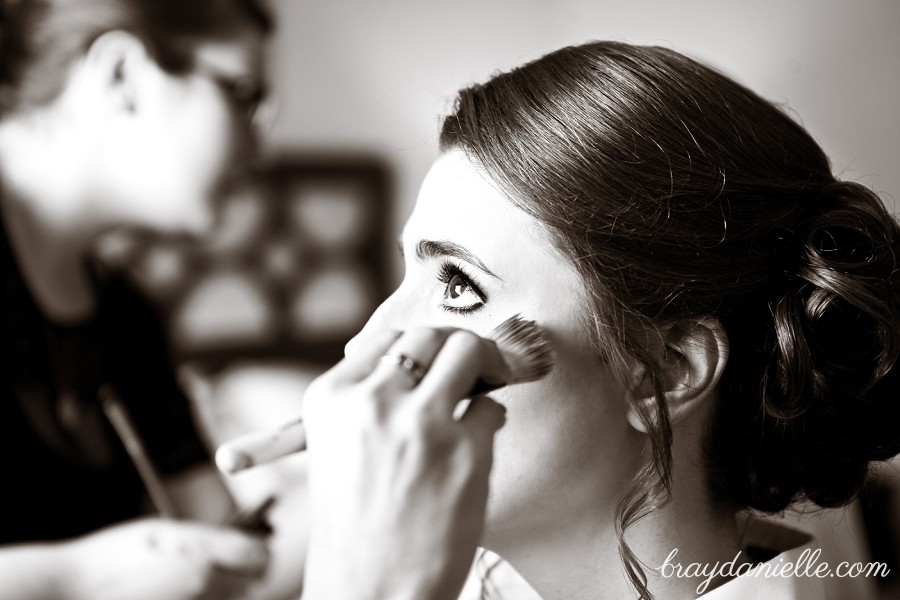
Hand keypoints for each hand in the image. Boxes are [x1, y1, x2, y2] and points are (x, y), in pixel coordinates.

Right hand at [61, 517, 268, 599]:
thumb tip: (235, 543)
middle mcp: (203, 586)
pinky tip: (181, 597)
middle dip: (244, 576)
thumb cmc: (107, 561)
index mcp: (200, 554)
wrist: (68, 593)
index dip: (257, 553)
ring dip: (226, 594)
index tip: (251, 552)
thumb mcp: (160, 533)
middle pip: (252, 584)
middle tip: (229, 570)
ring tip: (195, 585)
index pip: (260, 556)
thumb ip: (202, 539)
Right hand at [301, 327, 508, 599]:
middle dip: (453, 347)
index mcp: (330, 399)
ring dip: (485, 362)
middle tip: (470, 365)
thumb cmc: (355, 527)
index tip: (431, 361)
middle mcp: (372, 401)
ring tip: (488, 381)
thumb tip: (427, 363)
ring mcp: (420, 422)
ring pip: (468, 351)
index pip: (383, 339)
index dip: (415, 347)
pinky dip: (489, 420)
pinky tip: (477, 444)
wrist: (370, 593)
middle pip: (428, 336)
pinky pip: (491, 407)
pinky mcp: (465, 449)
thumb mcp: (339, 451)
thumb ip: (371, 403)